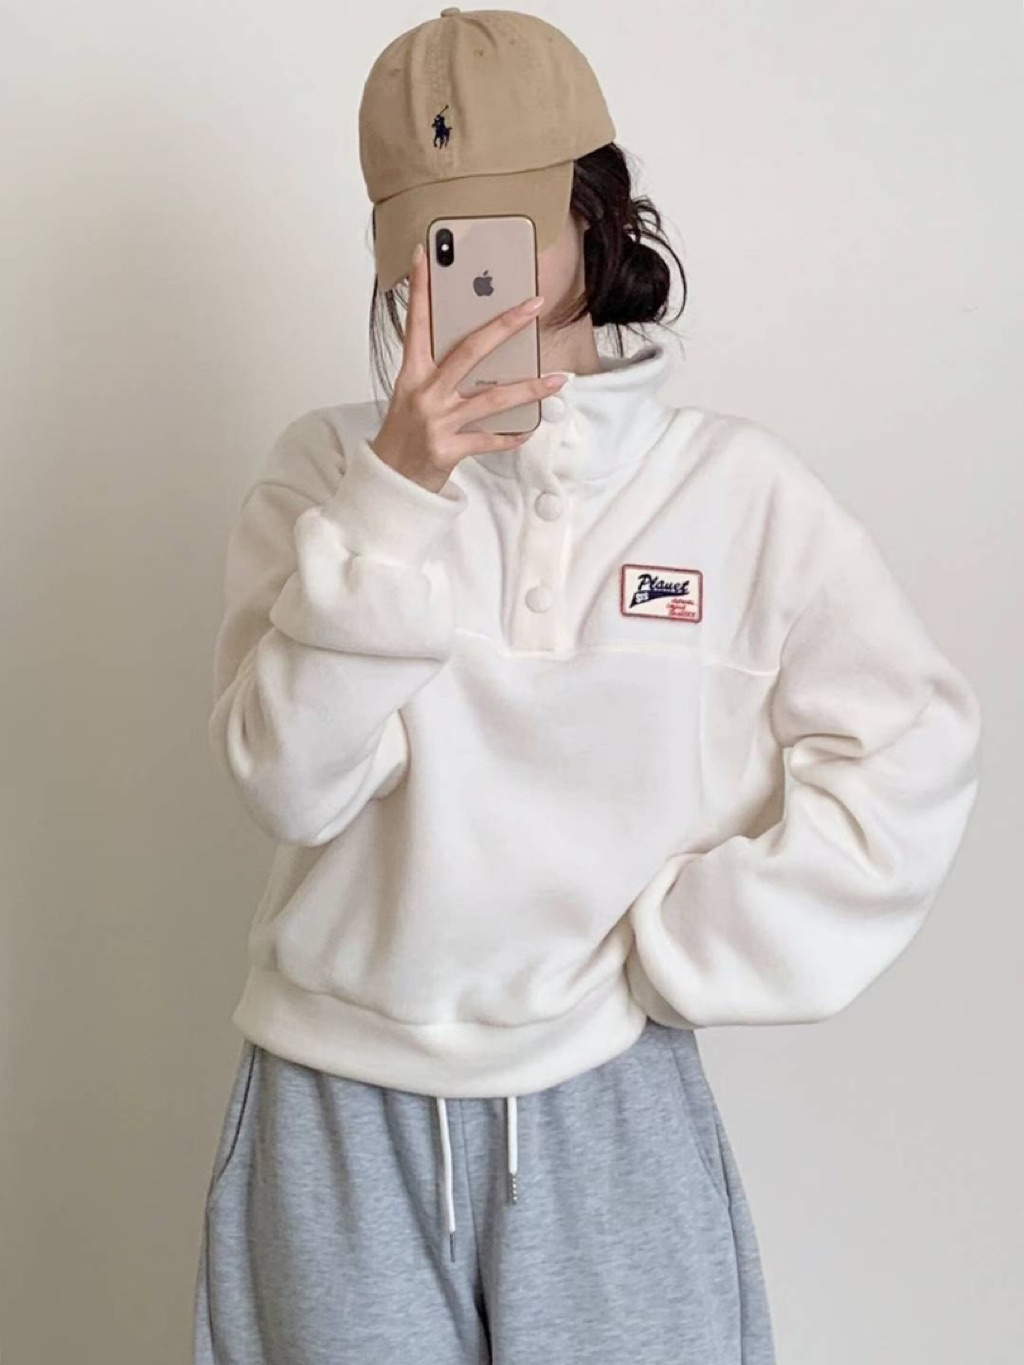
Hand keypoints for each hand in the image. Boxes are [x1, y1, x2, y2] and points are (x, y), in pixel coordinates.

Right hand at [368, 241, 567, 493]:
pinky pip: (490, 440)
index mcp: (412, 373)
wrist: (390, 479)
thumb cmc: (404, 433)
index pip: (416, 323)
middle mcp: (425, 393)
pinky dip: (512, 435)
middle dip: (505, 325)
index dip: (420, 289)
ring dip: (529, 389)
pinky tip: (530, 427)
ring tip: (557, 380)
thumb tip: (480, 351)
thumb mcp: (412, 394)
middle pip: (470, 350)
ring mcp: (438, 421)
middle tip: (533, 305)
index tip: (426, 255)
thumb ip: (438, 371)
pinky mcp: (449, 449)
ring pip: (492, 399)